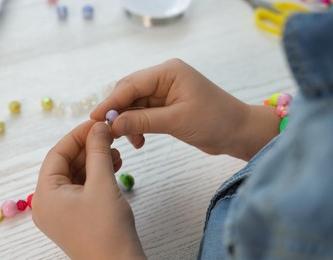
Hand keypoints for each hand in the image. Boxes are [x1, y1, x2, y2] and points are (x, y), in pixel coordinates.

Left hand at [32, 120, 145, 259]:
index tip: (97, 123)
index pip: (57, 154)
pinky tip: (113, 166)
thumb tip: (98, 127)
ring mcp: (63, 211)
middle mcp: (49, 204)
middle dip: (88, 148)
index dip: (77, 135)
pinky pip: (83, 187)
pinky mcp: (77, 216)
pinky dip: (97, 175)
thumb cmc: (108, 230)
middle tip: (109, 135)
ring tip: (115, 152)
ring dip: (95, 160)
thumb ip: (98, 151)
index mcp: (45, 196)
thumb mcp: (102, 184)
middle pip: (66, 164)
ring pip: (76, 175)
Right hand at [91, 59, 279, 160]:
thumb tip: (111, 125)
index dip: (110, 102)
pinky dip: (138, 126)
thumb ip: (142, 121)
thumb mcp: (176, 121)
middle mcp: (164, 78)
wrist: (238, 132)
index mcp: (168, 72)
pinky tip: (139, 141)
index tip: (94, 118)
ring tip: (128, 141)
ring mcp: (165, 92)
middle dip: (118, 112)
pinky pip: (144, 114)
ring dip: (128, 122)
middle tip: (107, 132)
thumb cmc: (215, 121)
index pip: (131, 85)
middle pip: (130, 93)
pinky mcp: (168, 106)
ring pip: (135, 105)